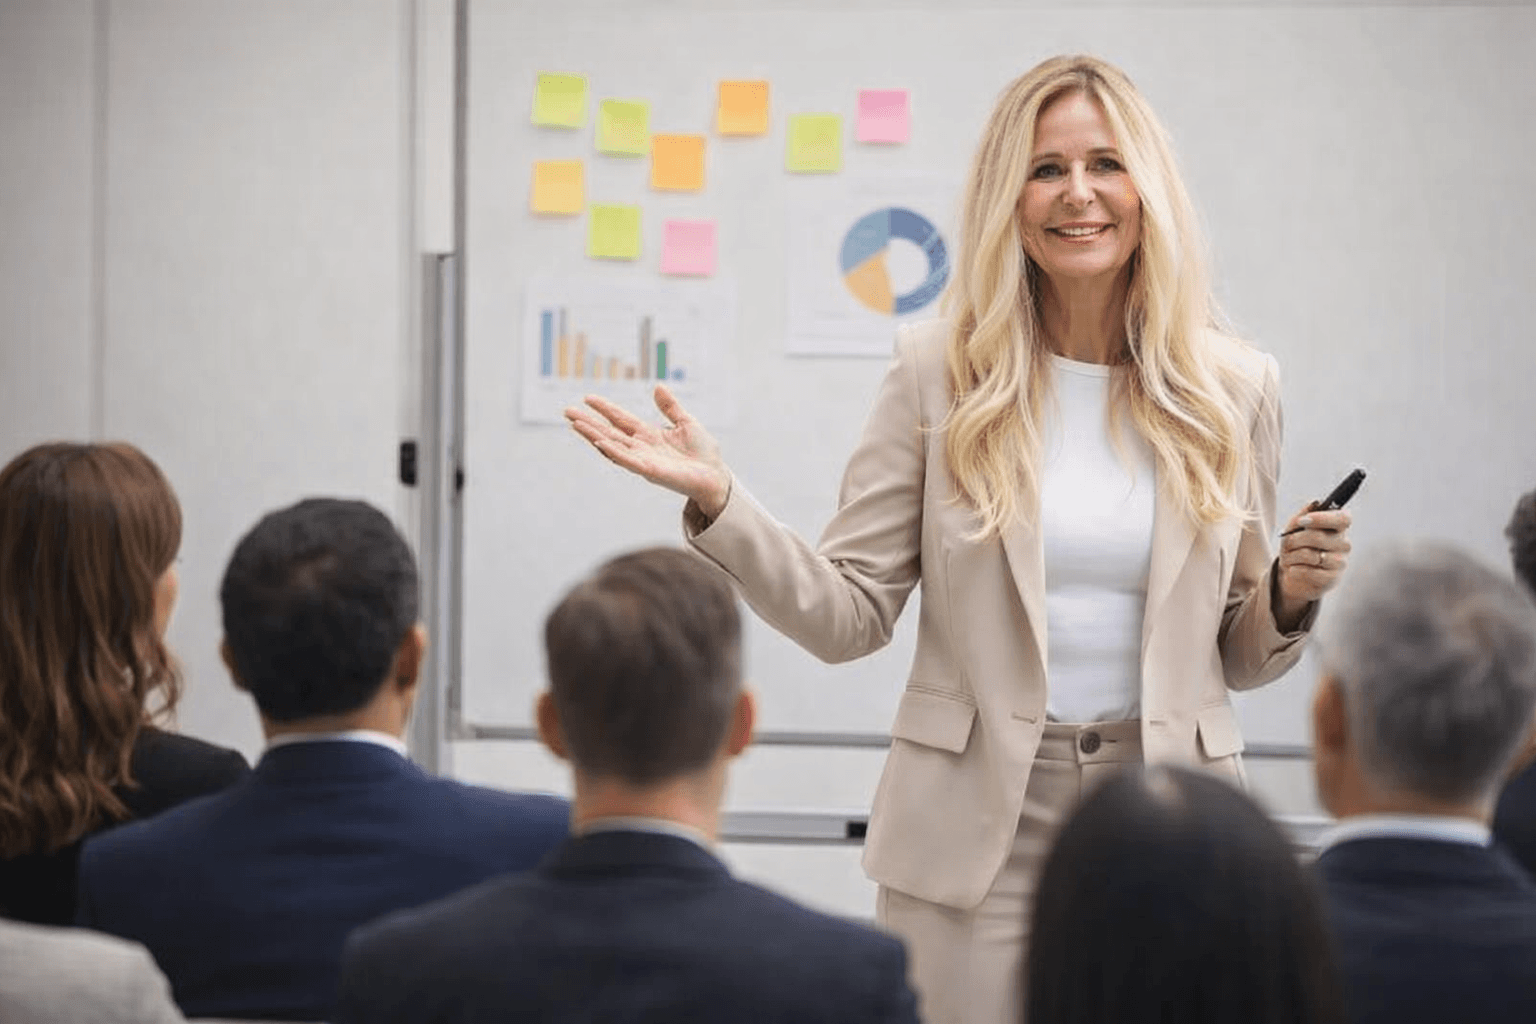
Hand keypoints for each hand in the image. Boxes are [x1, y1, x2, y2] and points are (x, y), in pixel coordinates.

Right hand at [565, 385, 731, 517]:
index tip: (588, 398)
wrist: (716, 476)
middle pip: (609, 432)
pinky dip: (614, 452)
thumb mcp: (687, 423)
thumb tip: (658, 387)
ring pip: (613, 446)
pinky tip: (600, 442)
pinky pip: (628, 461)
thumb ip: (670, 407)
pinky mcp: (651, 472)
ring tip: (575, 424)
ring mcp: (644, 460)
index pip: (621, 419)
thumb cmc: (703, 453)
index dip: (605, 409)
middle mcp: (641, 447)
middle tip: (567, 412)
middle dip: (588, 423)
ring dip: (593, 435)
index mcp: (649, 435)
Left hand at [1275, 504, 1351, 626]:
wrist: (1295, 573)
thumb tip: (1315, 503)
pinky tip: (1293, 569)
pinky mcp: (1332, 578)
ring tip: (1288, 557)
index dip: (1322, 518)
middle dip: (1294, 539)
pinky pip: (1309, 571)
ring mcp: (1340, 562)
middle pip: (1317, 537)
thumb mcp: (1296, 528)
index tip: (1303, 521)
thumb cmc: (1298, 545)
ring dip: (1291, 555)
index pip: (1343, 518)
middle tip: (1286, 543)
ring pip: (1310, 555)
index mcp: (1339, 527)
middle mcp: (1344, 543)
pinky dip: (1295, 569)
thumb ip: (1304, 514)